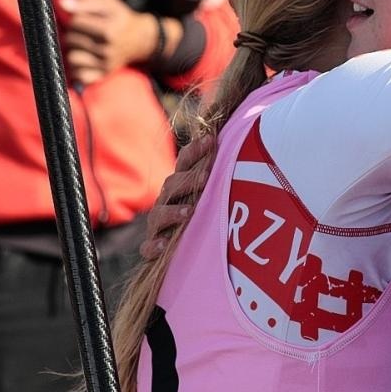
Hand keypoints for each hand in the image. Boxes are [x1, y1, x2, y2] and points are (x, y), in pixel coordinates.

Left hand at [61, 0, 159, 86]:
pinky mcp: (103, 75)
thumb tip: (62, 2)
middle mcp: (106, 50)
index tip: (85, 17)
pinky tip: (85, 58)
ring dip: (74, 49)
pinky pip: (78, 74)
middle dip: (74, 33)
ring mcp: (104, 65)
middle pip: (70, 40)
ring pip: (71, 57)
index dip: (76, 17)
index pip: (75, 22)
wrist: (140, 40)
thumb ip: (84, 1)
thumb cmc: (120, 18)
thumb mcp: (108, 3)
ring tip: (84, 44)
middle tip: (85, 31)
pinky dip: (78, 67)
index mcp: (108, 30)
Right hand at [140, 134, 216, 260]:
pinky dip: (154, 245)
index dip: (195, 152)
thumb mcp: (208, 196)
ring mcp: (158, 225)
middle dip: (187, 181)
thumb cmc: (198, 218)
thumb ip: (218, 179)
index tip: (210, 141)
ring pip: (158, 215)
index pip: (184, 164)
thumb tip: (241, 151)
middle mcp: (166, 202)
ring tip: (189, 212)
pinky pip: (148, 247)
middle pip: (171, 186)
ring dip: (172, 212)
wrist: (179, 251)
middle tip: (205, 177)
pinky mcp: (152, 248)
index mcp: (179, 187)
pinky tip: (163, 244)